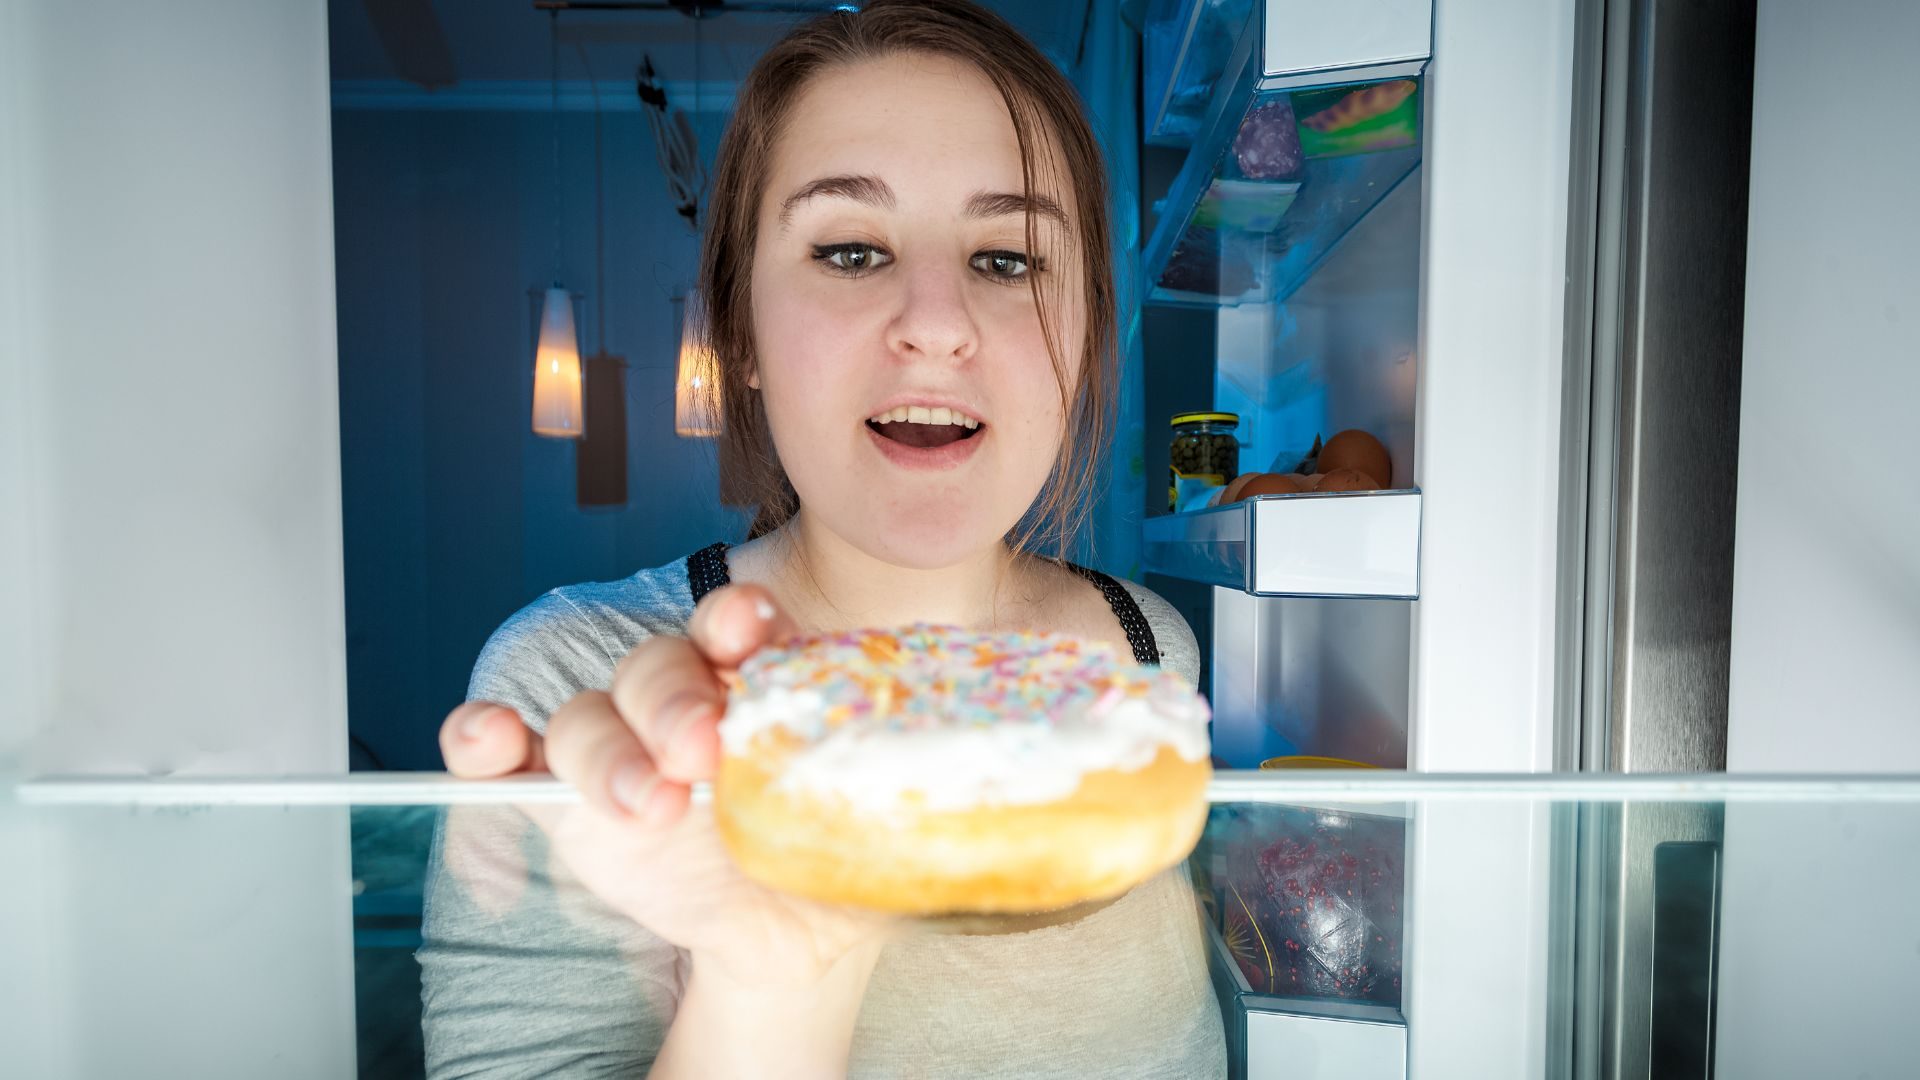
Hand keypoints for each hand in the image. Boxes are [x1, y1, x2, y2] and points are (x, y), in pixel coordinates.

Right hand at [438, 584, 898, 985]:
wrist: (793, 942)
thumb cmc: (843, 865)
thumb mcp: (890, 840)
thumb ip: (915, 810)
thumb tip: (985, 817)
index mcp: (768, 686)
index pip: (743, 630)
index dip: (739, 622)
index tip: (751, 633)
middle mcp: (690, 701)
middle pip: (657, 665)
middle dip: (674, 698)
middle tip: (703, 750)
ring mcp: (623, 746)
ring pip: (588, 712)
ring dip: (604, 748)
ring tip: (648, 805)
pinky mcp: (565, 800)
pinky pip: (509, 757)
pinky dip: (484, 741)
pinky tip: (486, 741)